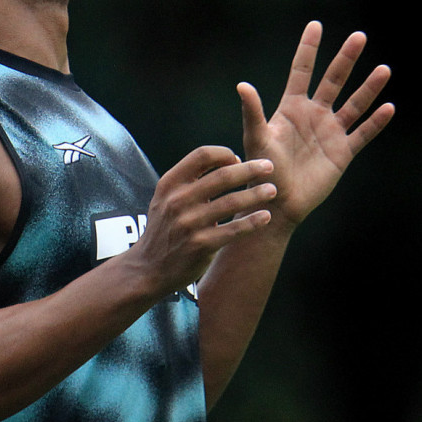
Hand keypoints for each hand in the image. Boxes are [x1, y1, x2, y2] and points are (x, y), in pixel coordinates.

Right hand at [133, 146, 277, 295]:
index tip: (239, 159)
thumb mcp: (166, 197)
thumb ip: (191, 179)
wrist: (148, 268)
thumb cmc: (165, 227)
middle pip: (222, 176)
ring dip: (256, 194)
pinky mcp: (200, 246)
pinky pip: (233, 230)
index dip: (224, 154)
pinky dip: (252, 222)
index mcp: (170, 183)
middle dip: (250, 169)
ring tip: (273, 190)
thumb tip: (231, 162)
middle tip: (269, 166)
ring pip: (231, 203)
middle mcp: (177, 201)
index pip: (202, 156)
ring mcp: (188, 224)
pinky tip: (266, 216)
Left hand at [237, 20, 393, 230]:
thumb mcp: (256, 137)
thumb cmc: (261, 169)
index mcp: (291, 107)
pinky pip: (363, 133)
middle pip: (333, 80)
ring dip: (369, 88)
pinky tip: (388, 107)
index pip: (302, 71)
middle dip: (346, 59)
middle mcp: (313, 114)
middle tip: (359, 37)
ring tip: (384, 69)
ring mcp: (330, 132)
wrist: (277, 201)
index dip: (309, 48)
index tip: (316, 25)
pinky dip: (376, 122)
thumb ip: (253, 112)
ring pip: (354, 104)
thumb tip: (242, 85)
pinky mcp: (342, 152)